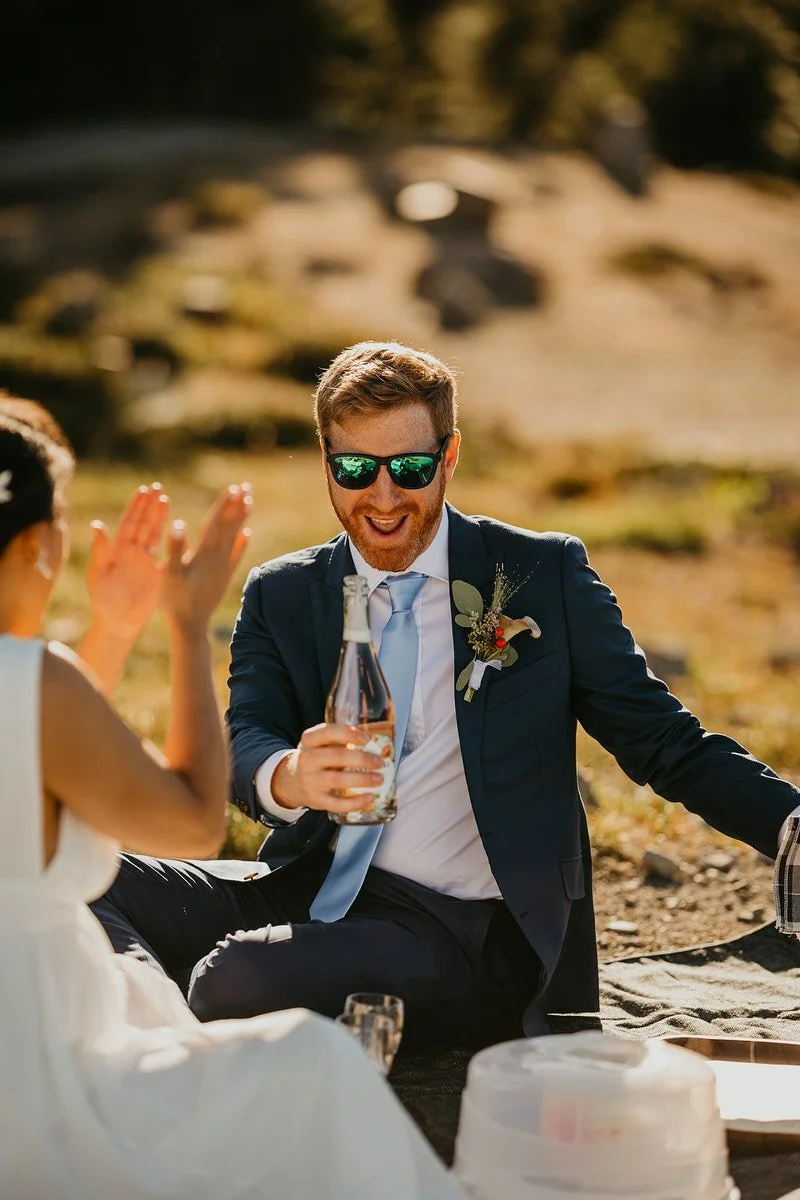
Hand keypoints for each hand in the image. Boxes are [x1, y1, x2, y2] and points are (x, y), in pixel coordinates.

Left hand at [87, 483, 169, 640]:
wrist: (118, 623)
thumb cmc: (104, 600)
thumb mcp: (99, 574)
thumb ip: (101, 550)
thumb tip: (97, 525)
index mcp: (117, 550)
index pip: (129, 522)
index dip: (136, 506)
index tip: (144, 490)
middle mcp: (131, 552)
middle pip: (143, 523)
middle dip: (150, 505)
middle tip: (158, 487)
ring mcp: (145, 561)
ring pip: (154, 534)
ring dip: (159, 517)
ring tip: (165, 499)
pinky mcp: (156, 572)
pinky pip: (164, 552)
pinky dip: (169, 540)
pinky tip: (175, 527)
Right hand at [161, 484, 251, 632]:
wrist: (190, 625)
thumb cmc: (175, 600)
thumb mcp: (170, 573)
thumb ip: (174, 548)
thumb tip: (177, 523)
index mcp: (204, 554)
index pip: (216, 523)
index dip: (225, 504)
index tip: (234, 488)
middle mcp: (218, 558)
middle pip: (230, 526)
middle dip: (237, 505)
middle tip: (247, 487)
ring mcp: (223, 568)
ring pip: (235, 538)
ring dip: (242, 519)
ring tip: (249, 502)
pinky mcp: (224, 577)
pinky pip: (236, 556)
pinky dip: (242, 544)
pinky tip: (248, 534)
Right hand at [272, 724, 386, 814]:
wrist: (291, 781)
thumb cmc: (315, 758)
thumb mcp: (319, 744)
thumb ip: (339, 740)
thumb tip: (372, 744)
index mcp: (309, 741)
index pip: (327, 732)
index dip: (348, 734)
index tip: (367, 738)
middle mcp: (307, 759)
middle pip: (337, 756)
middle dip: (362, 759)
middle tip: (380, 762)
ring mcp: (310, 781)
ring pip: (338, 780)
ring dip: (362, 780)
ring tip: (379, 779)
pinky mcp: (315, 800)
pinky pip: (337, 804)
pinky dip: (356, 802)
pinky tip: (370, 798)